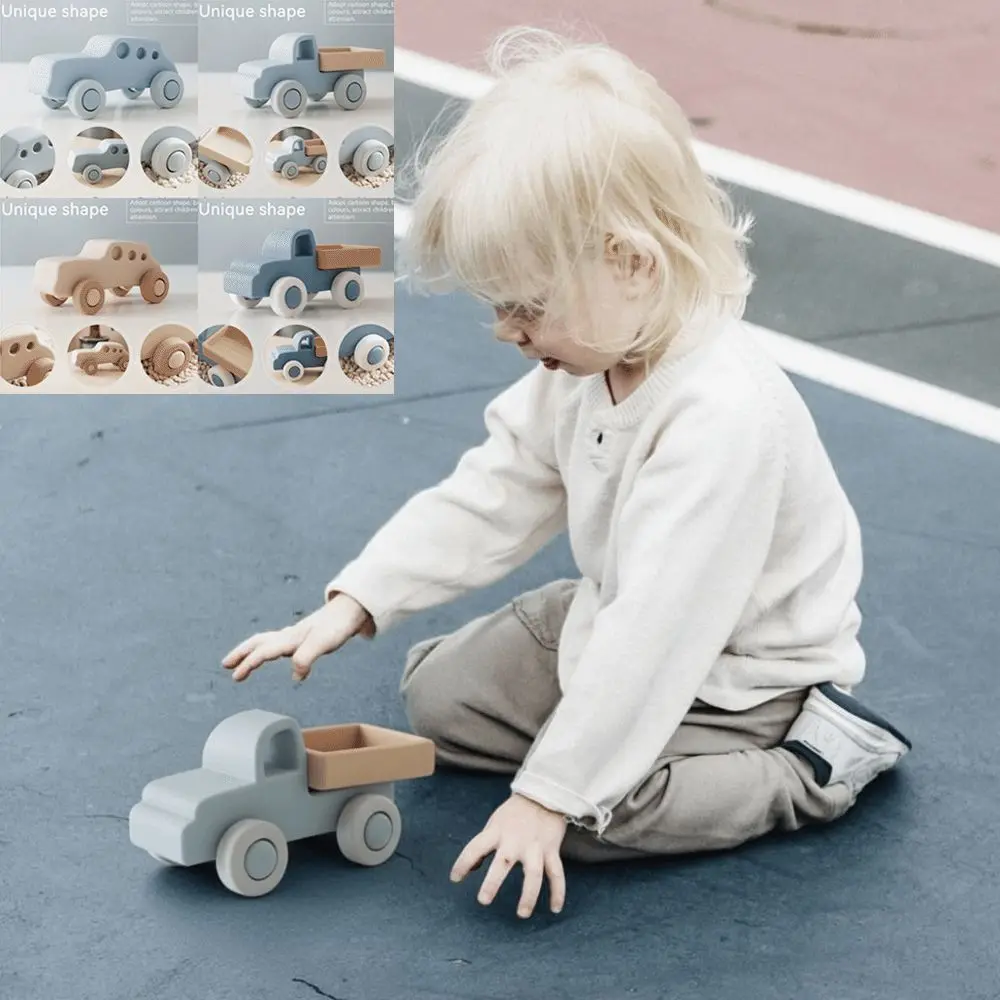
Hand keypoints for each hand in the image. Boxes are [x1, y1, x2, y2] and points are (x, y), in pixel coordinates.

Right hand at [222, 593, 372, 681]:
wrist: (352, 609)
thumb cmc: (338, 626)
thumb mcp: (323, 643)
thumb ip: (306, 658)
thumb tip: (295, 677)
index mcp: (290, 638)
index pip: (264, 651)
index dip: (249, 663)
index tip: (236, 676)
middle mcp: (289, 635)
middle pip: (258, 642)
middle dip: (241, 653)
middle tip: (225, 665)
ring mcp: (296, 634)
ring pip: (266, 641)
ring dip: (251, 650)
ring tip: (240, 660)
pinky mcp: (304, 635)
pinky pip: (278, 642)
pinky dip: (268, 648)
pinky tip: (274, 652)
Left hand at [451, 793, 567, 917]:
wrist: (543, 794)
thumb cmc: (514, 813)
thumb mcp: (494, 824)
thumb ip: (483, 846)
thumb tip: (471, 869)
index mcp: (497, 831)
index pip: (475, 848)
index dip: (462, 863)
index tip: (455, 879)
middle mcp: (515, 840)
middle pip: (503, 862)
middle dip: (493, 882)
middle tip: (483, 900)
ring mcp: (535, 846)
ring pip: (534, 873)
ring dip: (529, 895)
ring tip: (522, 914)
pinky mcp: (551, 849)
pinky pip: (556, 873)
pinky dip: (557, 891)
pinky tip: (555, 909)